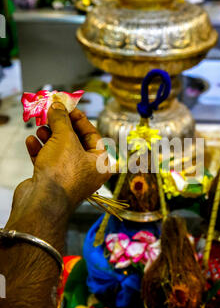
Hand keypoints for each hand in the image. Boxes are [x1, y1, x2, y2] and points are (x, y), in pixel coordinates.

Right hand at [6, 103, 109, 244]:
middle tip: (49, 115)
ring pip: (59, 151)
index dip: (79, 119)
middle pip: (74, 142)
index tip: (66, 107)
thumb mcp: (64, 138)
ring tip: (39, 128)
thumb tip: (57, 105)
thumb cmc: (62, 170)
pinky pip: (47, 162)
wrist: (42, 202)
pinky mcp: (52, 183)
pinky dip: (39, 150)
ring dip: (48, 138)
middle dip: (60, 127)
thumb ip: (61, 119)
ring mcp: (69, 178)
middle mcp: (87, 172)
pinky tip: (31, 141)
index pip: (92, 135)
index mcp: (100, 163)